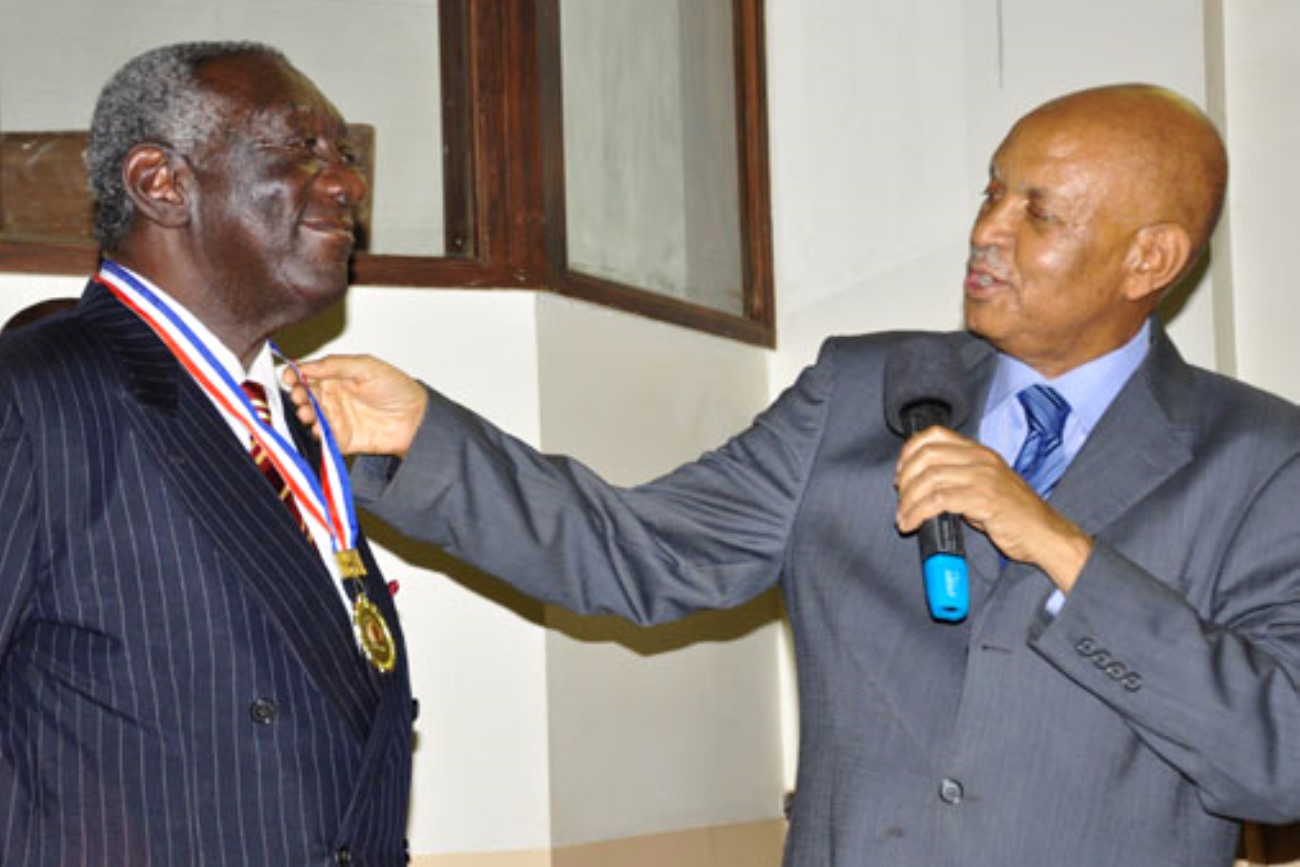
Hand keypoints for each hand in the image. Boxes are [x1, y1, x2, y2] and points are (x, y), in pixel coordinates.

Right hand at [282, 354, 426, 455]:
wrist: (417, 418)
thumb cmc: (398, 389)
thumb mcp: (367, 367)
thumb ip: (336, 364)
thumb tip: (306, 364)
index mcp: (336, 377)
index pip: (307, 375)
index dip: (295, 375)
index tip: (290, 377)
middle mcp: (333, 398)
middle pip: (304, 396)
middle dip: (298, 396)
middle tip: (300, 396)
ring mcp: (336, 419)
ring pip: (310, 417)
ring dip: (305, 415)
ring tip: (308, 413)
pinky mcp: (342, 439)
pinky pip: (323, 439)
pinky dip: (318, 435)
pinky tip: (320, 430)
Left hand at [893, 426, 1092, 591]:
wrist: (1045, 534)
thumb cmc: (1014, 515)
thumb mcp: (985, 486)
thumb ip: (957, 479)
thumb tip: (920, 485)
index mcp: (979, 452)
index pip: (935, 434)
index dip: (910, 451)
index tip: (901, 473)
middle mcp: (980, 459)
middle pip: (926, 455)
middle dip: (905, 479)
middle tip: (900, 499)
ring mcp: (983, 478)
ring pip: (929, 478)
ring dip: (908, 500)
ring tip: (902, 518)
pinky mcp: (985, 499)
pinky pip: (939, 500)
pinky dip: (918, 512)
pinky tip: (912, 523)